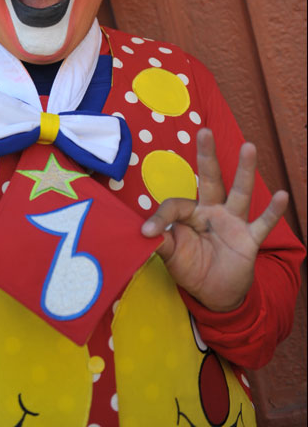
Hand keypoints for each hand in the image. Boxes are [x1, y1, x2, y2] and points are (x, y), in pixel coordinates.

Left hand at [141, 128, 287, 310]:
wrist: (213, 294)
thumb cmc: (191, 267)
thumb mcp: (171, 255)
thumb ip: (160, 242)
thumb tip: (143, 233)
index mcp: (190, 213)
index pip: (175, 205)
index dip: (159, 217)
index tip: (146, 232)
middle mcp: (212, 211)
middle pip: (210, 179)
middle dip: (207, 156)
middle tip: (204, 131)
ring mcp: (232, 223)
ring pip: (239, 193)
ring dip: (244, 171)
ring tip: (249, 146)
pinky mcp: (248, 240)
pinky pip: (262, 224)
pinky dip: (273, 212)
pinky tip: (282, 196)